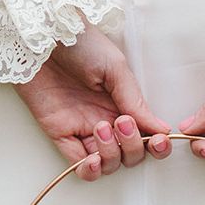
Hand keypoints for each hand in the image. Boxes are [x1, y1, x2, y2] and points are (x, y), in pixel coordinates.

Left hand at [15, 23, 171, 180]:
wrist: (42, 35)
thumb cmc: (79, 42)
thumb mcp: (115, 68)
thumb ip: (136, 102)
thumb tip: (162, 129)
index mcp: (123, 104)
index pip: (147, 136)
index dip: (156, 146)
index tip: (159, 141)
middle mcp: (106, 120)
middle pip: (130, 155)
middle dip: (131, 146)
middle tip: (121, 121)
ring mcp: (83, 130)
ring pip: (108, 163)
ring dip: (111, 154)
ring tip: (100, 128)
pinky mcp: (60, 134)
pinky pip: (77, 165)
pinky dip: (89, 170)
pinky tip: (92, 160)